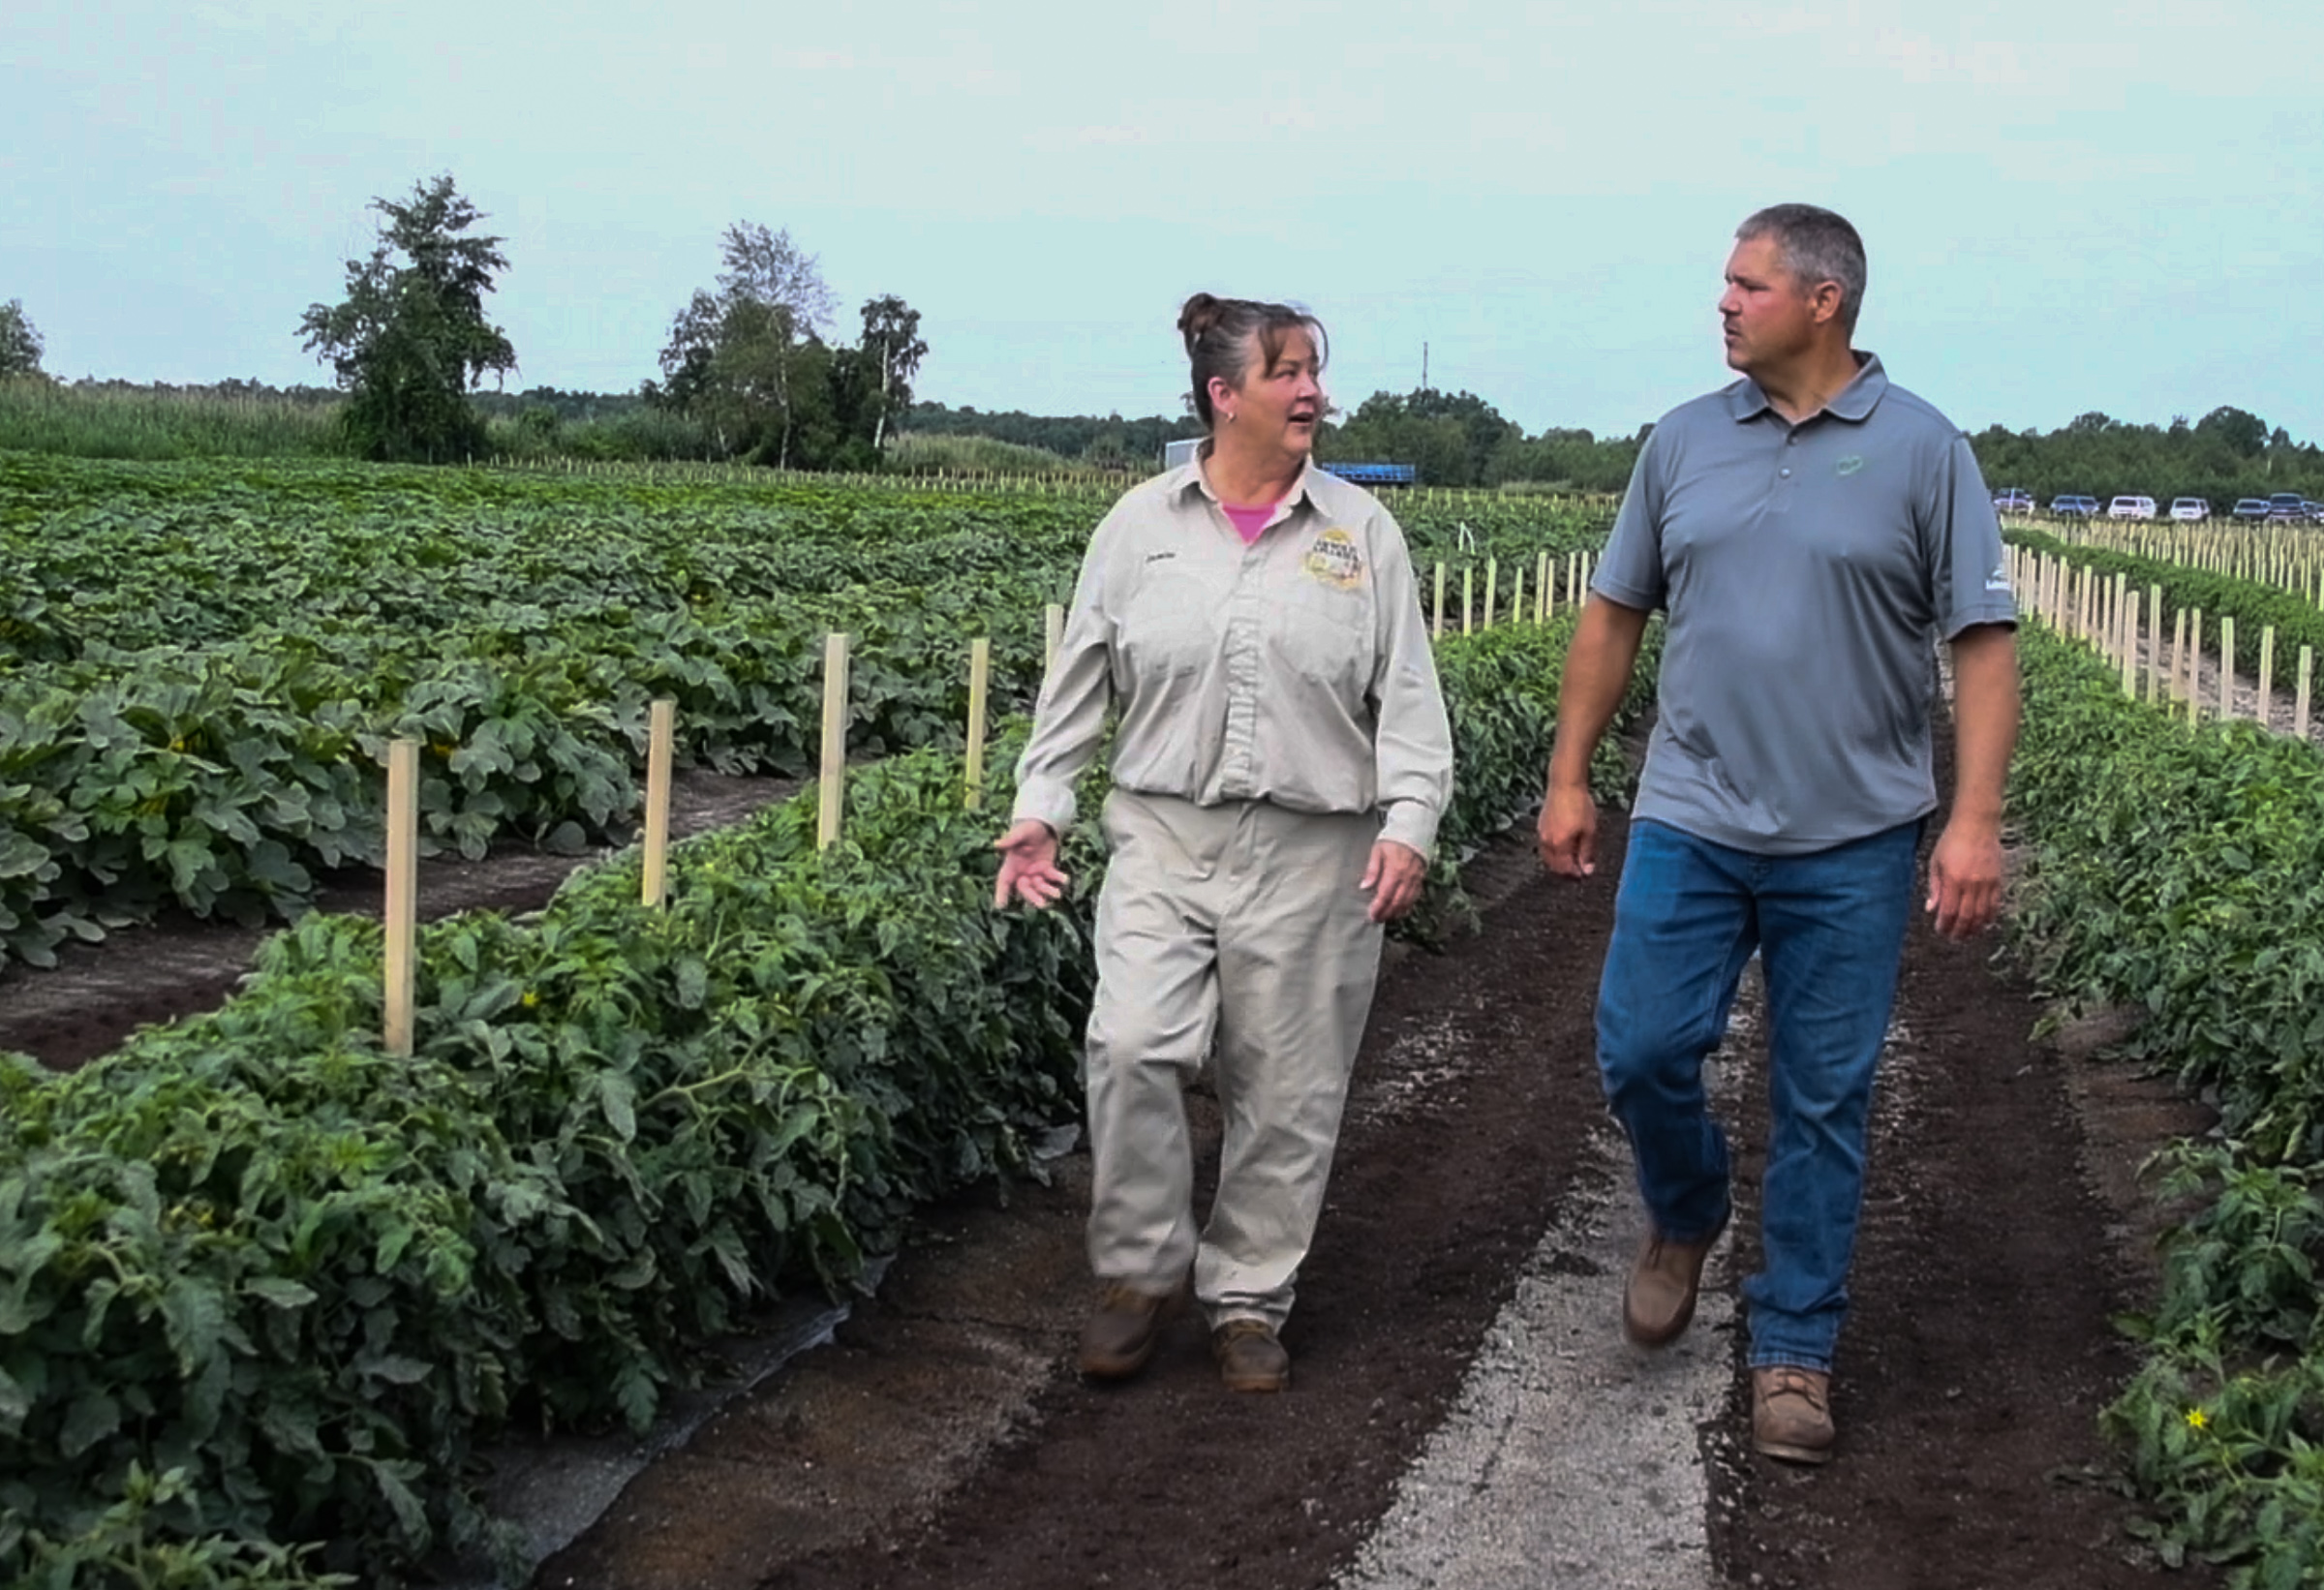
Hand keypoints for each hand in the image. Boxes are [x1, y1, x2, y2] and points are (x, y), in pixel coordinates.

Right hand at [994, 819, 1067, 909]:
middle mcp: (1022, 872)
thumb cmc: (1027, 828)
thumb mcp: (1020, 833)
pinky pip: (1052, 877)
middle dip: (1032, 897)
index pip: (1003, 882)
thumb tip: (997, 843)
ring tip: (1057, 894)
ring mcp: (1035, 872)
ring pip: (1039, 887)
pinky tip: (1065, 879)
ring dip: (1047, 891)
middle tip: (1042, 904)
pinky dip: (1058, 879)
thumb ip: (1010, 840)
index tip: (1000, 906)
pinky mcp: (1048, 869)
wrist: (1043, 825)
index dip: (1001, 893)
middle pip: (1024, 889)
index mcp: (1011, 865)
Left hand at [1359, 840, 1426, 923]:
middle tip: (1377, 919)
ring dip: (1397, 912)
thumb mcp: (1378, 850)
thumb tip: (1365, 886)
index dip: (1379, 907)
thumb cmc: (1392, 839)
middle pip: (1397, 902)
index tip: (1372, 915)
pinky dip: (1408, 906)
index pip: (1386, 895)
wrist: (1414, 830)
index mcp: (1395, 870)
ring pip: (1407, 901)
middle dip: (1387, 913)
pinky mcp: (1421, 878)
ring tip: (1387, 917)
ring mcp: (1416, 879)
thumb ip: (1372, 869)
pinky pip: (1415, 896)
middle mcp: (1407, 877)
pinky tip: (1401, 910)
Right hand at [1537, 783, 1597, 877]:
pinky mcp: (1540, 826)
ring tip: (1570, 859)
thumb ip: (1587, 852)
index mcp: (1560, 845)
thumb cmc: (1580, 806)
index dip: (1575, 874)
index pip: (1565, 868)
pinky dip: (1553, 852)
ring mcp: (1542, 834)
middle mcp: (1547, 843)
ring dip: (1558, 862)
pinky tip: (1562, 846)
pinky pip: (1545, 846)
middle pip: (1554, 865)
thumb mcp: (1589, 831)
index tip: (1584, 874)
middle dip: (1565, 870)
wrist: (1565, 785)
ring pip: (1547, 856)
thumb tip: (1587, 870)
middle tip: (1578, 869)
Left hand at [1924, 819, 2003, 939]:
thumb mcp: (1935, 862)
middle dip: (1959, 931)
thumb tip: (1931, 909)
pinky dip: (1990, 916)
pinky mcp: (1998, 880)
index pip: (1949, 911)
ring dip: (1975, 927)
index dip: (1945, 925)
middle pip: (1966, 916)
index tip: (1941, 931)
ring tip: (1968, 935)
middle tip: (1954, 938)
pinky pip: (1995, 904)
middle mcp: (1971, 884)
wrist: (1976, 824)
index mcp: (1953, 880)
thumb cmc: (1952, 841)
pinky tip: (1984, 922)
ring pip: (1983, 914)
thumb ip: (1934, 887)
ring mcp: (1987, 883)